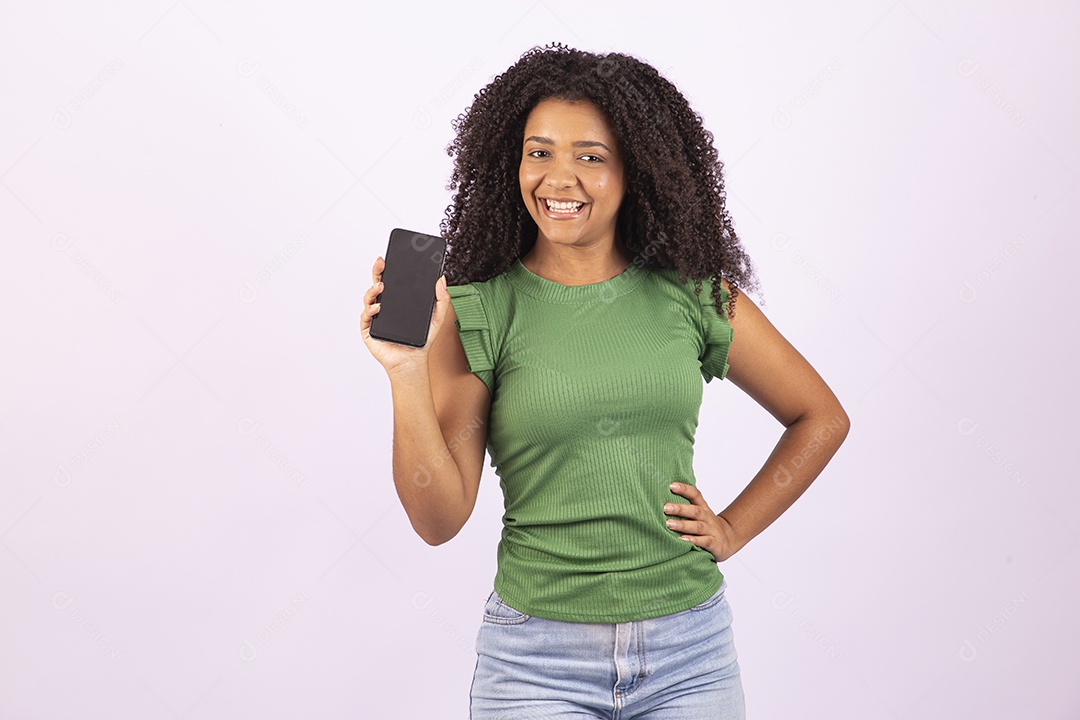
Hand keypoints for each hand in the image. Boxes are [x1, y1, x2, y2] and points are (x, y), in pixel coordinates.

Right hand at [360, 255, 449, 375]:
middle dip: (377, 272)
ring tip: (381, 286)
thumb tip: (441, 279)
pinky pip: (365, 317)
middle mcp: (384, 307)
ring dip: (372, 290)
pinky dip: (370, 311)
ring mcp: (375, 318)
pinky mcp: (369, 330)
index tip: (389, 258)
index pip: (391, 281)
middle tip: (381, 263)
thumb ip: (442, 298)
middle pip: (377, 285)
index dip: (388, 269)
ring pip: (368, 298)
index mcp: (398, 301)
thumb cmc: (422, 340)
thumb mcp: (437, 317)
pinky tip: (378, 308)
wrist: (413, 361)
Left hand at [664, 482, 737, 562]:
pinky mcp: (714, 544)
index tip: (671, 486)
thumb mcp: (699, 514)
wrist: (728, 539)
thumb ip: (685, 507)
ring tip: (669, 524)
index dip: (685, 489)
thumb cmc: (706, 525)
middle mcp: (707, 518)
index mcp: (703, 508)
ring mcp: (711, 530)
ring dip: (683, 525)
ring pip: (697, 526)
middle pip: (695, 511)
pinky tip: (682, 540)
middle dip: (680, 509)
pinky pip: (704, 541)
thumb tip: (660, 498)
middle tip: (665, 508)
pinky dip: (693, 540)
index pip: (696, 495)